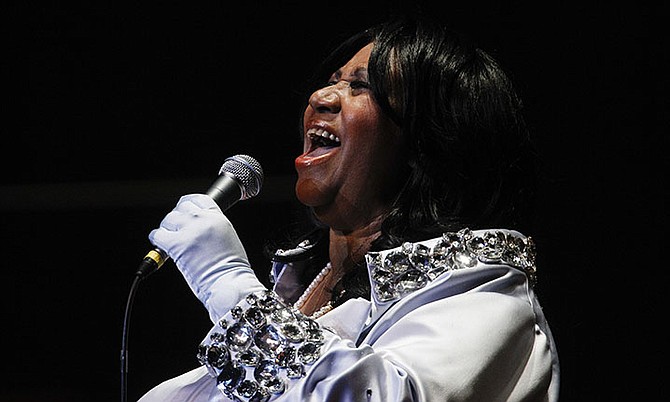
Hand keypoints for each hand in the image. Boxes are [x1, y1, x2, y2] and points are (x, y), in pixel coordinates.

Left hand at [149, 194, 254, 309]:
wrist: (230, 283)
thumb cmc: (232, 269)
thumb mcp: (228, 238)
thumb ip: (213, 227)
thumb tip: (197, 228)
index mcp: (218, 217)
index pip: (198, 199)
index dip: (187, 204)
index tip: (183, 210)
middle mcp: (204, 220)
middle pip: (181, 208)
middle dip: (176, 218)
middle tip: (174, 230)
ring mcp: (190, 231)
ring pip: (168, 219)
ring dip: (166, 229)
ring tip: (169, 240)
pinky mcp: (178, 245)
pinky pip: (158, 235)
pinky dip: (157, 240)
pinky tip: (162, 248)